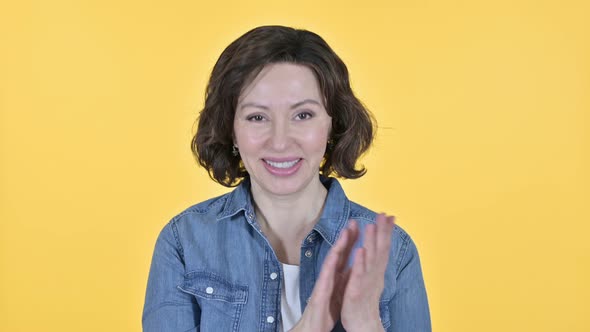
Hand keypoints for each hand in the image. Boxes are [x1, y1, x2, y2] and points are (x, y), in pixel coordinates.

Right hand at [291, 214, 394, 331]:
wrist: (313, 328)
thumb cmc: (326, 311)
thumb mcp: (339, 291)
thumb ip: (344, 277)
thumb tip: (353, 267)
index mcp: (337, 276)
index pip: (347, 255)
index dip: (354, 240)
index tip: (363, 226)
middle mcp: (330, 276)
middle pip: (340, 253)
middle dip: (347, 236)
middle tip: (354, 220)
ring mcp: (324, 282)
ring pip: (332, 259)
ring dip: (339, 245)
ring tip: (346, 231)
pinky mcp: (320, 291)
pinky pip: (326, 276)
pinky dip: (331, 263)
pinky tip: (336, 254)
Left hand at [340, 214, 393, 331]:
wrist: (363, 324)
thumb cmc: (365, 301)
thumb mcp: (371, 278)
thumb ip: (374, 261)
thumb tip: (377, 246)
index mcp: (376, 270)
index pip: (383, 247)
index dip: (386, 232)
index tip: (389, 215)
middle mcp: (374, 275)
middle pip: (380, 250)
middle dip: (381, 232)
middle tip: (384, 215)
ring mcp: (366, 282)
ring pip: (370, 260)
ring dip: (371, 242)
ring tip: (372, 226)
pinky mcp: (357, 291)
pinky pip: (358, 275)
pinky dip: (360, 263)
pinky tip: (361, 251)